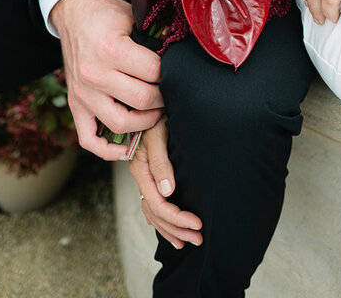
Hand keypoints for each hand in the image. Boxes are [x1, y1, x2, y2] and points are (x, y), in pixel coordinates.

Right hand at [51, 0, 163, 159]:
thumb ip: (155, 36)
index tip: (177, 73)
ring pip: (120, 124)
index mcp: (111, 49)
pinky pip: (89, 139)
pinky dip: (109, 150)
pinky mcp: (75, 104)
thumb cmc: (107, 14)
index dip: (170, 74)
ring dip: (145, 122)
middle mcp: (94, 74)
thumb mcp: (133, 16)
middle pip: (141, 100)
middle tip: (171, 93)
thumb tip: (182, 54)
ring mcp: (83, 93)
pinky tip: (127, 146)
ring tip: (156, 111)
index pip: (153, 72)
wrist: (73, 11)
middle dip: (162, 98)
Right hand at [129, 117, 202, 249]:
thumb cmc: (160, 112)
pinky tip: (171, 229)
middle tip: (200, 238)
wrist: (157, 100)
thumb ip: (161, 161)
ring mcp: (144, 177)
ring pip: (153, 214)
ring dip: (171, 230)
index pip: (158, 204)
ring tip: (189, 241)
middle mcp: (141, 176)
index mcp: (141, 168)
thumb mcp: (159, 132)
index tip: (198, 224)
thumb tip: (167, 192)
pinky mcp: (150, 175)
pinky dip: (162, 222)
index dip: (178, 218)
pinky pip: (152, 206)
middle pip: (156, 213)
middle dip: (178, 229)